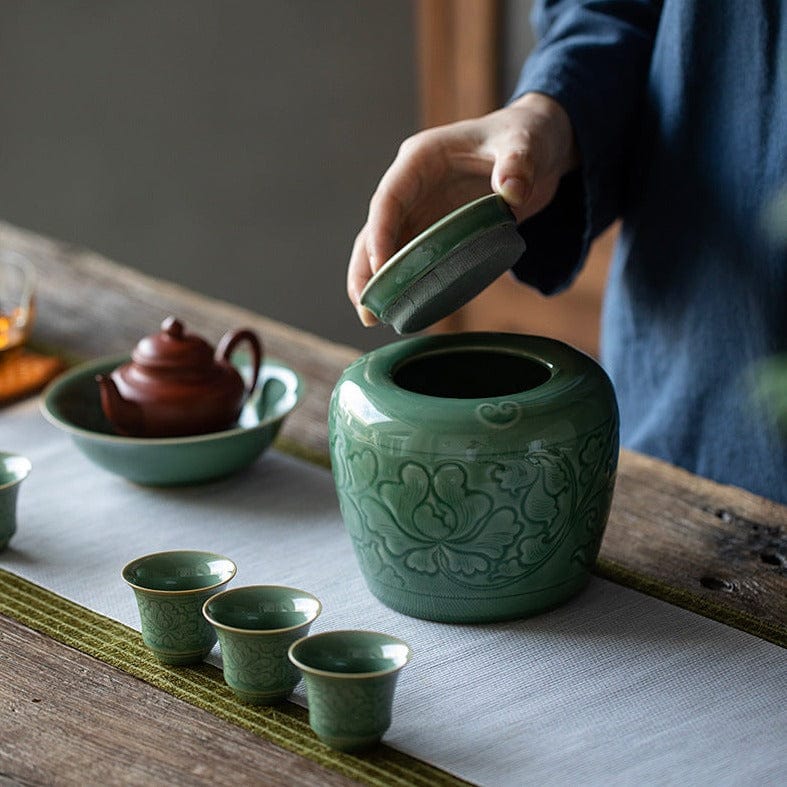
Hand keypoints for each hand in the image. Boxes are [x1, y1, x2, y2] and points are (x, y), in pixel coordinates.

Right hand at [347, 92, 578, 324]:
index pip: (389, 199)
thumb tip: (512, 191)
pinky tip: (401, 310)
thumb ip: (518, 164)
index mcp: (421, 160)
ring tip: (372, 319)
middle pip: (376, 229)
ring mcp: (422, 210)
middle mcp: (413, 187)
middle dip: (366, 268)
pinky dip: (404, 283)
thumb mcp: (526, 144)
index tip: (383, 268)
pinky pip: (412, 259)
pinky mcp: (437, 230)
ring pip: (388, 249)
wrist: (538, 148)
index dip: (380, 233)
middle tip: (364, 308)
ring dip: (378, 282)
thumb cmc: (526, 137)